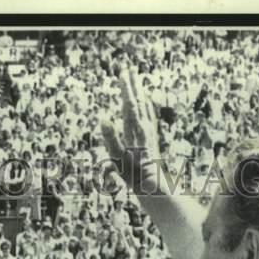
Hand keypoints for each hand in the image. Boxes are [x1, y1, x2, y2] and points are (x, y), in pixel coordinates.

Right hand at [100, 70, 161, 193]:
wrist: (155, 188)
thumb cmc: (135, 177)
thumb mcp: (119, 159)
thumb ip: (111, 139)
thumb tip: (103, 119)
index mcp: (136, 132)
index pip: (130, 105)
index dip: (126, 90)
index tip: (123, 74)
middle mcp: (145, 130)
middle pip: (139, 103)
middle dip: (133, 87)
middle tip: (129, 70)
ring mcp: (149, 136)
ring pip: (145, 110)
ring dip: (140, 95)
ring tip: (137, 83)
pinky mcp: (151, 142)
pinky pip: (149, 120)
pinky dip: (146, 109)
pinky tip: (146, 107)